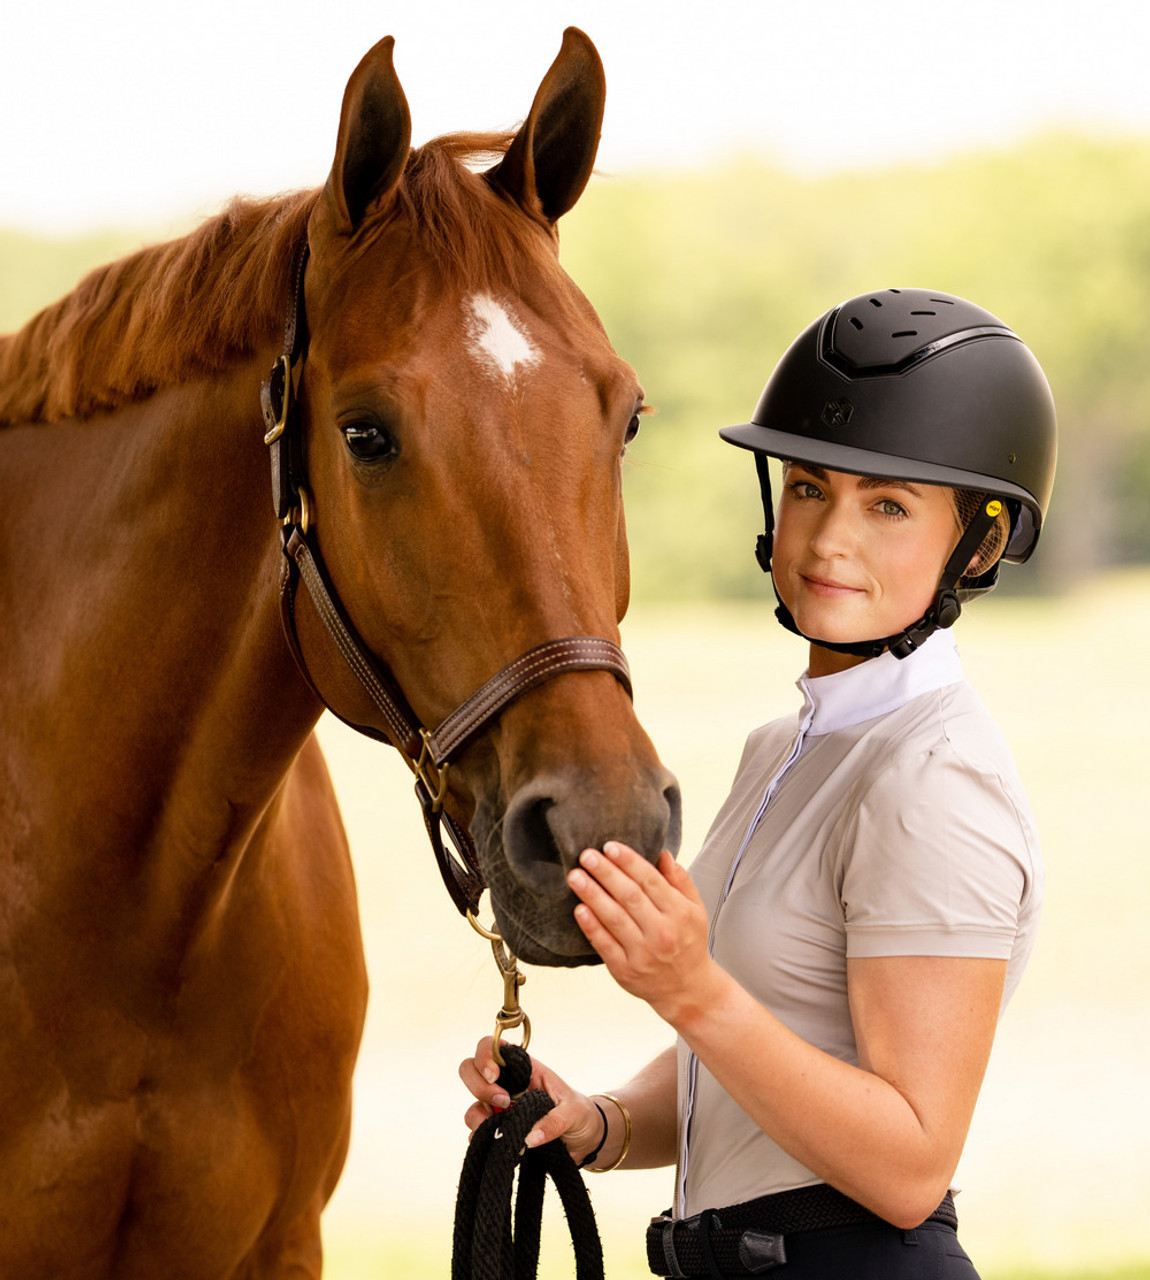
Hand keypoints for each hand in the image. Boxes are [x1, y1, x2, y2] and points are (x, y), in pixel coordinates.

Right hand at [458, 1038, 605, 1159]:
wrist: (582, 1138)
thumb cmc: (577, 1113)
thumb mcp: (572, 1112)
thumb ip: (554, 1122)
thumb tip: (530, 1137)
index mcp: (524, 1068)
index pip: (492, 1048)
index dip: (485, 1056)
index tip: (494, 1076)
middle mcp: (506, 1084)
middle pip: (470, 1070)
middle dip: (480, 1086)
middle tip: (503, 1102)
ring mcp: (499, 1108)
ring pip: (472, 1105)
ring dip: (478, 1117)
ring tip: (502, 1129)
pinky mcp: (498, 1130)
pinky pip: (477, 1133)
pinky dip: (481, 1139)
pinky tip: (498, 1144)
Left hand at [567, 843, 717, 1023]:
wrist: (688, 989)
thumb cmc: (688, 942)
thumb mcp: (695, 909)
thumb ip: (679, 880)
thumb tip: (662, 853)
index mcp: (679, 913)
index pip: (651, 881)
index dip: (629, 861)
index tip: (609, 846)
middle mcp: (662, 933)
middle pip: (630, 897)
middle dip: (606, 873)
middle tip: (586, 855)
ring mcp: (643, 953)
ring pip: (614, 918)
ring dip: (592, 895)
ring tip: (575, 876)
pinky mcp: (625, 970)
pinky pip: (605, 945)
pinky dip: (591, 926)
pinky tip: (579, 908)